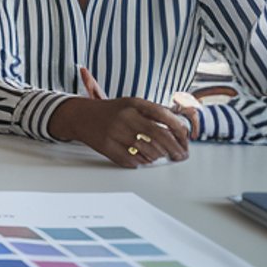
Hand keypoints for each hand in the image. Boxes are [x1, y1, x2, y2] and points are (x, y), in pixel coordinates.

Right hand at [49, 96, 191, 167]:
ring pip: (148, 151)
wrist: (79, 116)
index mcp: (133, 103)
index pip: (164, 116)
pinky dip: (142, 162)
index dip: (179, 130)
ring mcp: (115, 132)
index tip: (186, 140)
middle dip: (175, 149)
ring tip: (159, 155)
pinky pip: (133, 160)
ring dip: (158, 156)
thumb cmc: (111, 112)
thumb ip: (153, 114)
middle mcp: (125, 117)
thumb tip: (180, 132)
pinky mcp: (107, 147)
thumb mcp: (131, 105)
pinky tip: (142, 158)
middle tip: (181, 156)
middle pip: (159, 136)